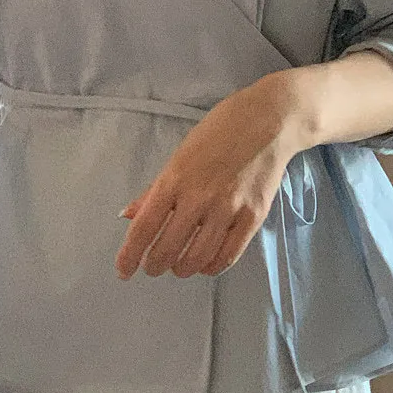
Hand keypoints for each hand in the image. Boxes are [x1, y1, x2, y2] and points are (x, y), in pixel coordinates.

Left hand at [116, 71, 304, 279]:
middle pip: (168, 249)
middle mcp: (199, 197)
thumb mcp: (180, 156)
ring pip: (197, 258)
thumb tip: (128, 216)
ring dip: (182, 269)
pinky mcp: (253, 216)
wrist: (269, 121)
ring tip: (178, 267)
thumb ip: (155, 190)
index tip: (123, 271)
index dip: (129, 255)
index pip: (144, 227)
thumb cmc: (219, 132)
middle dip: (154, 265)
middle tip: (153, 267)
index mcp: (174, 179)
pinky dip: (212, 267)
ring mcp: (228, 208)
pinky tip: (205, 264)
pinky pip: (228, 255)